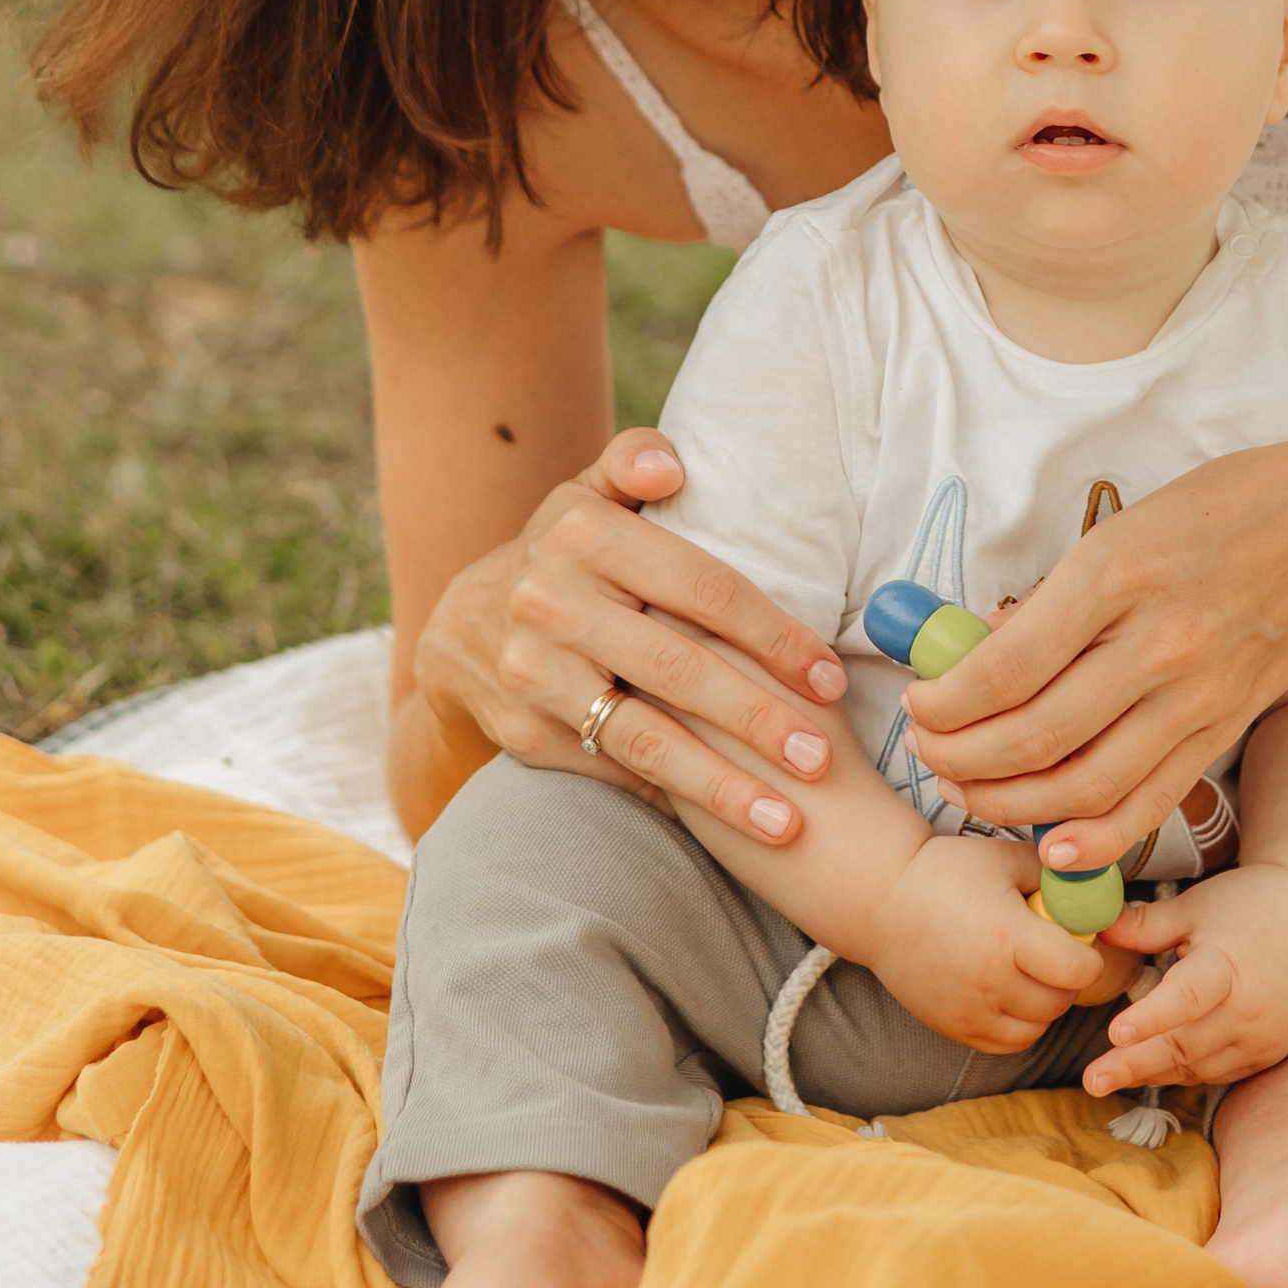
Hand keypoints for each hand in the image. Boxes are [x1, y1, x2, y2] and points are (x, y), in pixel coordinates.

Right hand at [410, 427, 845, 845]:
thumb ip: (631, 463)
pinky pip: (609, 772)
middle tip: (821, 757)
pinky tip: (722, 824)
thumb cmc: (563, 558)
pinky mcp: (523, 732)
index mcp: (583, 535)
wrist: (459, 629)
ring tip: (787, 821)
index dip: (771, 634)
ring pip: (643, 738)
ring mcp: (532, 673)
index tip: (828, 678)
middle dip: (758, 719)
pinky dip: (670, 798)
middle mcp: (551, 603)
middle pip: (678, 669)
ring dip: (720, 787)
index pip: (702, 587)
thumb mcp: (585, 498)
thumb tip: (671, 465)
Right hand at [859, 833, 1118, 1052]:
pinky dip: (1020, 1024)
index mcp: (1008, 936)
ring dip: (1045, 1004)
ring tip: (1031, 971)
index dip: (1089, 956)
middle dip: (1068, 978)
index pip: (1079, 970)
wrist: (880, 901)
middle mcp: (991, 981)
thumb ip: (1054, 874)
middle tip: (1056, 952)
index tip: (1079, 938)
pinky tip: (1010, 991)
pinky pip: (1008, 1043)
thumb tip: (1099, 886)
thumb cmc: (945, 872)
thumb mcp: (1003, 858)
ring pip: (1038, 1027)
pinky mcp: (955, 1028)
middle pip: (1060, 1001)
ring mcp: (971, 1010)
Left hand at [901, 432, 1287, 870]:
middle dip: (960, 755)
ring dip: (1008, 800)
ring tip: (965, 787)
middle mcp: (1158, 644)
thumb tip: (978, 650)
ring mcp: (1197, 698)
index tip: (918, 700)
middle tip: (926, 749)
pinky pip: (1148, 802)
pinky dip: (1092, 837)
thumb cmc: (1218, 510)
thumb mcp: (1120, 526)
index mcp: (1118, 575)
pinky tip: (1048, 844)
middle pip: (1035, 736)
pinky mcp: (1223, 731)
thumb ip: (1052, 597)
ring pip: (1084, 784)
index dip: (946, 700)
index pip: (1006, 668)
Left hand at [1081, 865, 1287, 1097]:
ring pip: (1197, 1065)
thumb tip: (1095, 930)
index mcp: (1228, 964)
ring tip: (1106, 1077)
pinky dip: (1182, 1071)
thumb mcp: (1196, 905)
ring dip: (1152, 1071)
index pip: (1187, 997)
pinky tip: (1149, 1067)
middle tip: (1092, 1078)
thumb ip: (1146, 923)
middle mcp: (1249, 1008)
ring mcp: (1262, 1037)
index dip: (1151, 1017)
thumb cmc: (1252, 906)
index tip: (1115, 1032)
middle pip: (1185, 1043)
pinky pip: (1217, 1072)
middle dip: (1135, 1063)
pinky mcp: (1267, 1054)